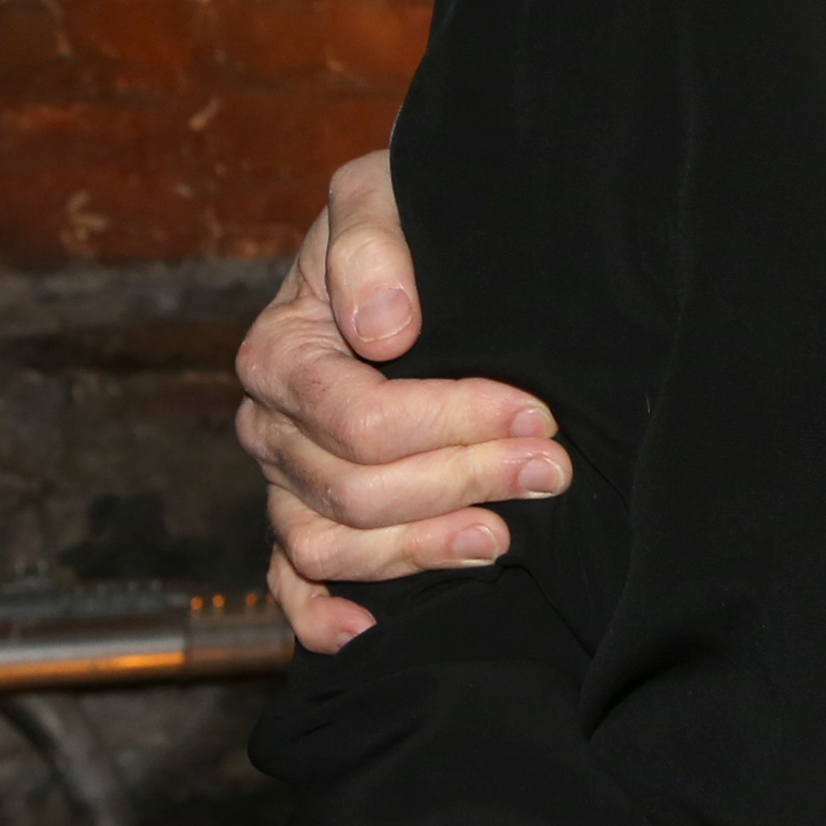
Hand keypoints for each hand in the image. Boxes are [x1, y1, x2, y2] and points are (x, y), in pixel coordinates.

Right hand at [233, 148, 568, 653]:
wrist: (416, 245)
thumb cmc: (406, 218)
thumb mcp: (383, 194)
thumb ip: (373, 245)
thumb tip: (385, 330)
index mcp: (283, 351)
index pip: (359, 419)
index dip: (453, 424)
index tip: (537, 413)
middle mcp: (272, 424)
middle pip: (354, 489)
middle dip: (464, 481)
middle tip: (553, 469)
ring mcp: (285, 479)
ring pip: (331, 546)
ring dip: (422, 549)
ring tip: (507, 535)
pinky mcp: (304, 516)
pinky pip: (291, 585)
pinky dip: (321, 617)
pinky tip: (371, 630)